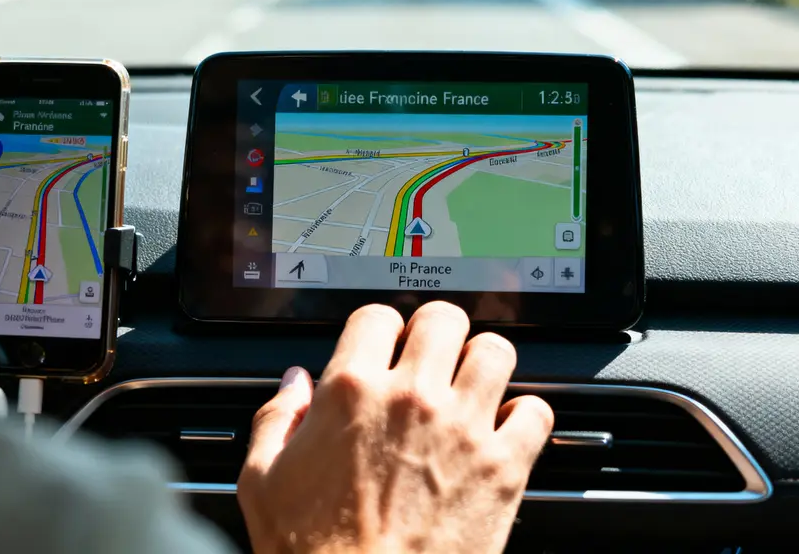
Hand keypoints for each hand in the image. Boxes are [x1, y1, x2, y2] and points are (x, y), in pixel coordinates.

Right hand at [238, 301, 553, 553]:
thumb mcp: (262, 482)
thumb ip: (276, 420)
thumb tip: (294, 383)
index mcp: (351, 391)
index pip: (377, 316)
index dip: (380, 329)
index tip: (383, 346)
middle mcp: (411, 398)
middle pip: (444, 318)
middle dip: (437, 332)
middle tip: (432, 356)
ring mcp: (463, 429)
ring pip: (495, 351)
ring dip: (484, 362)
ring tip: (472, 382)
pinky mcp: (504, 468)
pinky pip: (536, 410)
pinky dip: (525, 415)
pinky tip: (506, 428)